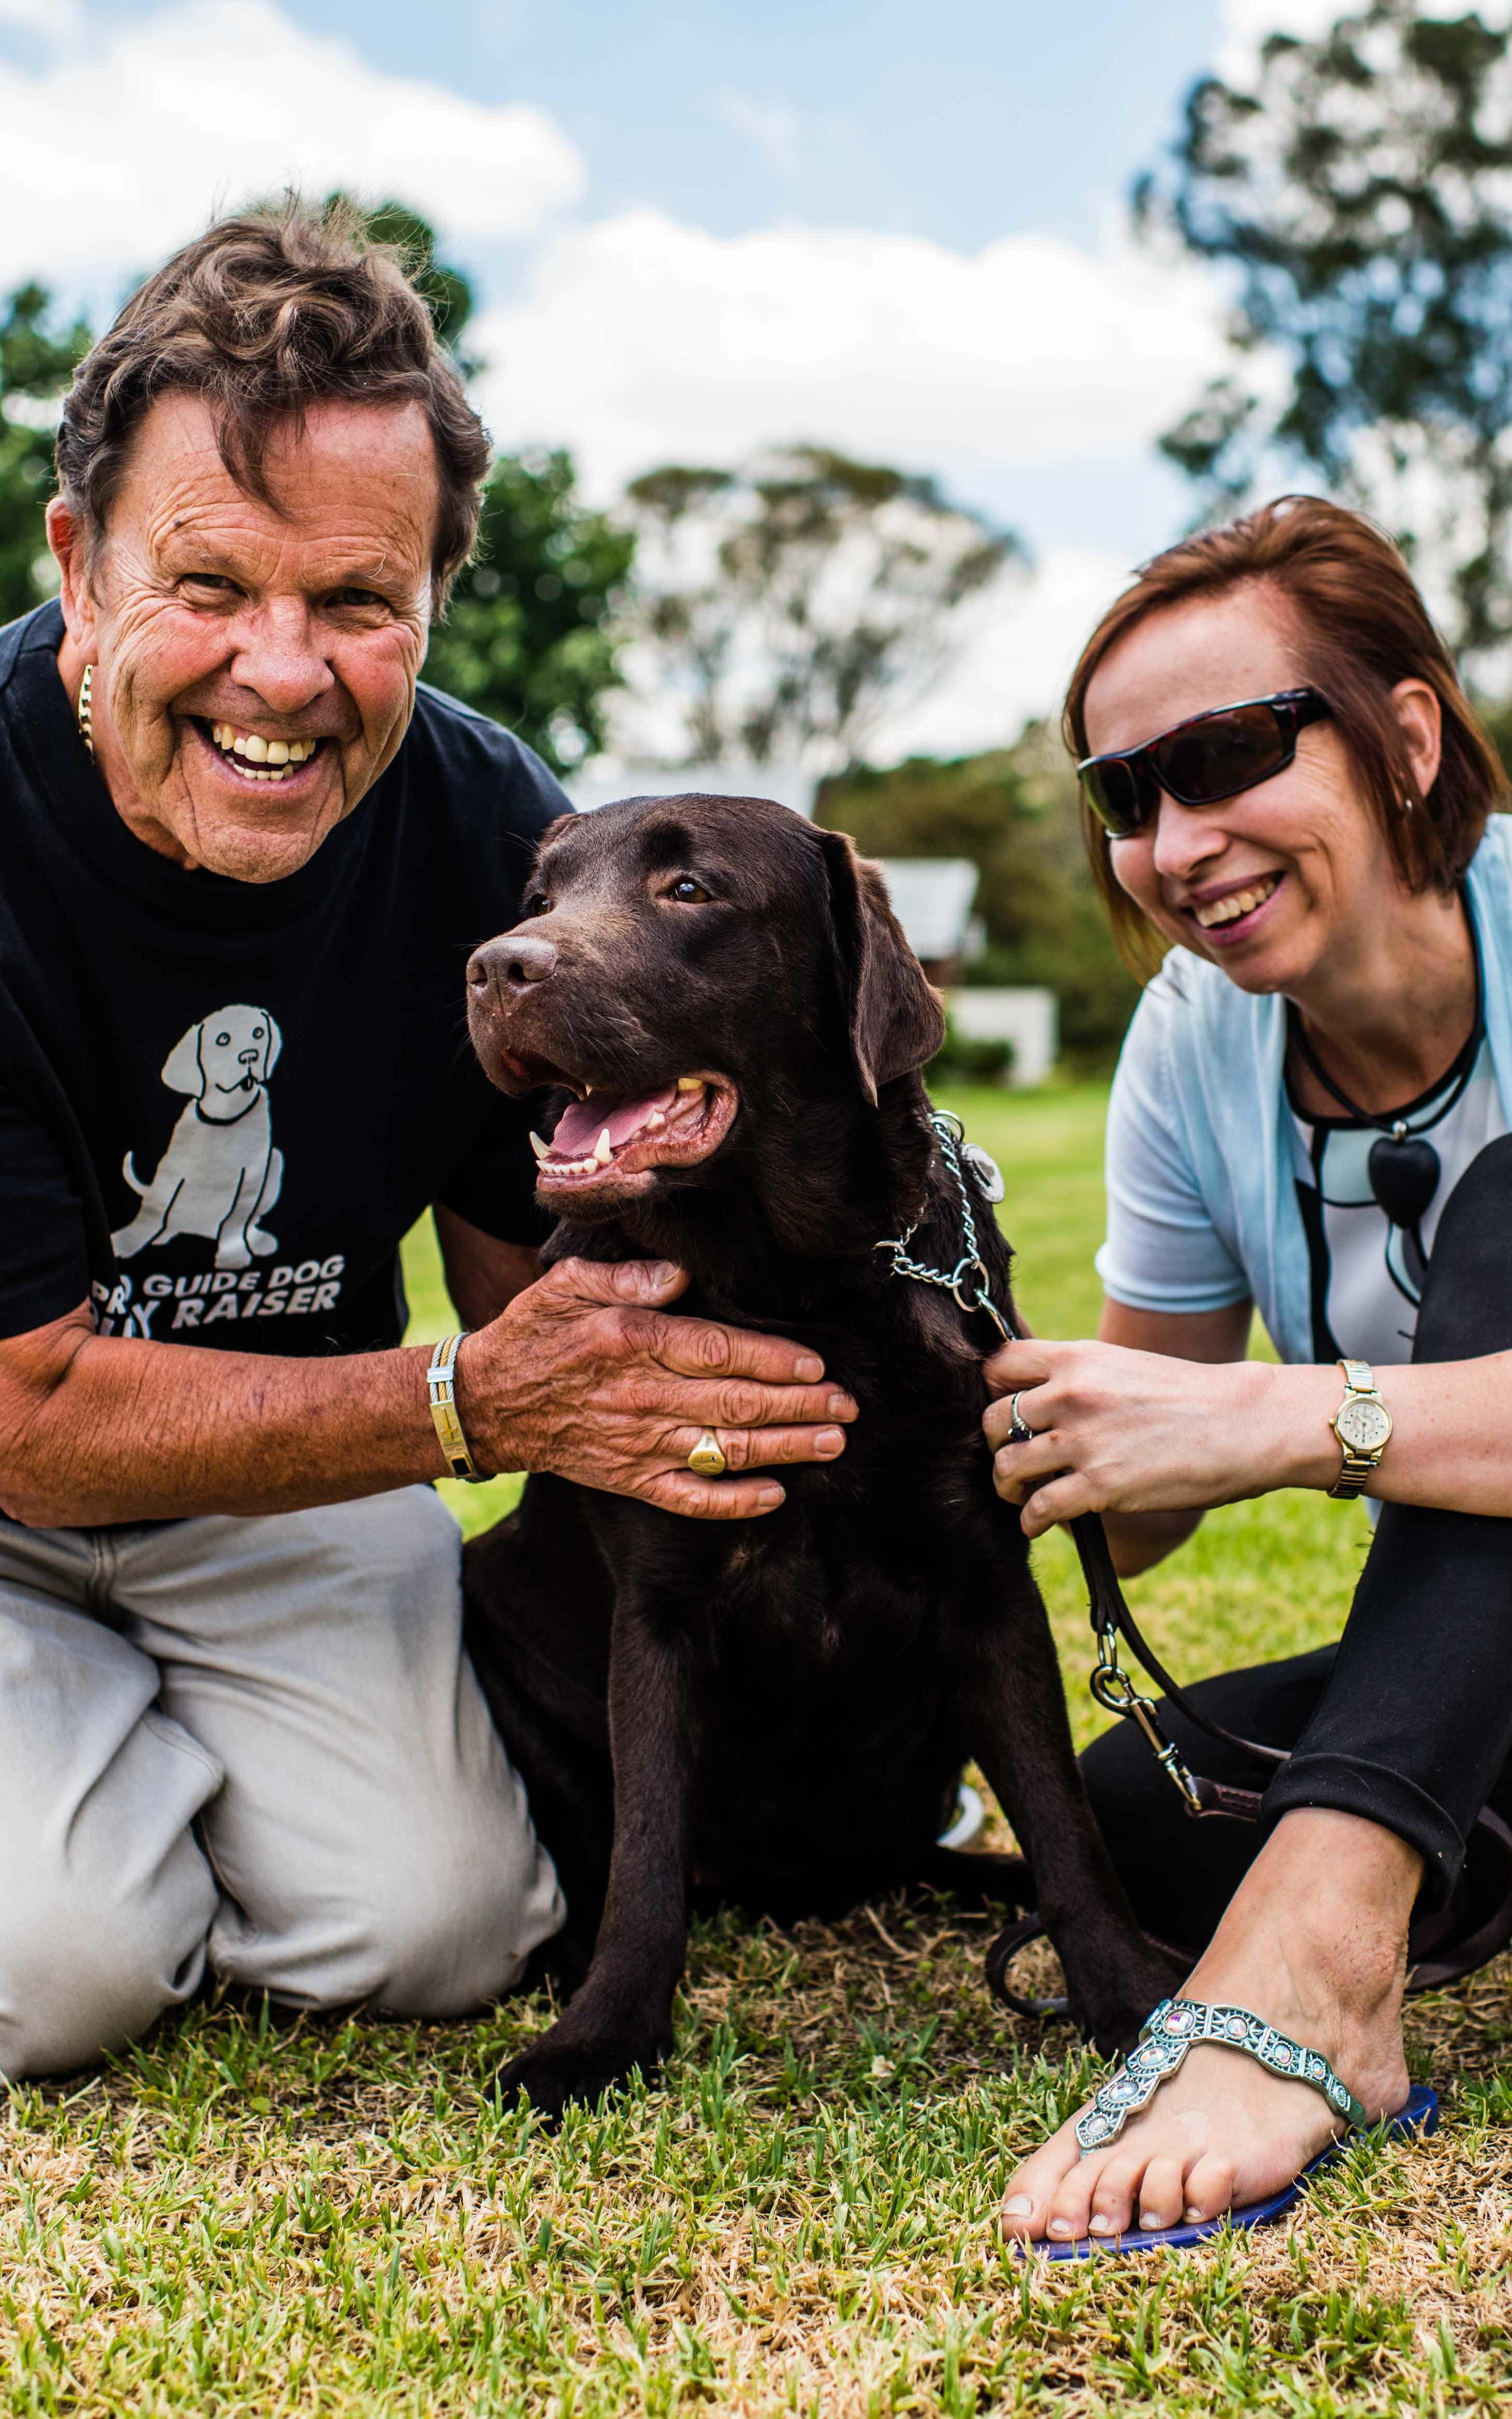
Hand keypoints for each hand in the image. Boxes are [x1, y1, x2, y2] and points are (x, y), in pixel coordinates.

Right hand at [457, 1258, 857, 1518]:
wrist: (487, 1403)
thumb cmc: (536, 1333)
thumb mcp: (570, 1285)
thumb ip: (629, 1276)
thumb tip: (684, 1273)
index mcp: (632, 1343)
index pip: (719, 1352)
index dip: (773, 1359)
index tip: (816, 1364)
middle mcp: (642, 1397)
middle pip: (735, 1404)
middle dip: (799, 1406)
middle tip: (848, 1407)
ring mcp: (639, 1444)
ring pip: (725, 1450)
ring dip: (784, 1449)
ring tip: (832, 1444)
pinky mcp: (632, 1479)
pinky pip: (689, 1497)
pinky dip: (733, 1500)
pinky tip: (774, 1495)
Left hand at [982, 1337, 1330, 1537]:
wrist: (1245, 1423)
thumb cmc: (1189, 1396)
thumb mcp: (1125, 1367)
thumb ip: (1078, 1378)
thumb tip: (1037, 1400)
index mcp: (1078, 1358)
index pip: (998, 1365)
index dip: (990, 1390)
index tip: (1003, 1410)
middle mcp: (1072, 1394)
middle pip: (990, 1419)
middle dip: (993, 1443)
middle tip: (1012, 1457)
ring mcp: (1084, 1441)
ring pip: (1006, 1465)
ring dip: (1006, 1485)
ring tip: (1021, 1492)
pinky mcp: (1101, 1486)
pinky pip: (1038, 1508)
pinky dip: (1031, 1521)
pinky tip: (1039, 1522)